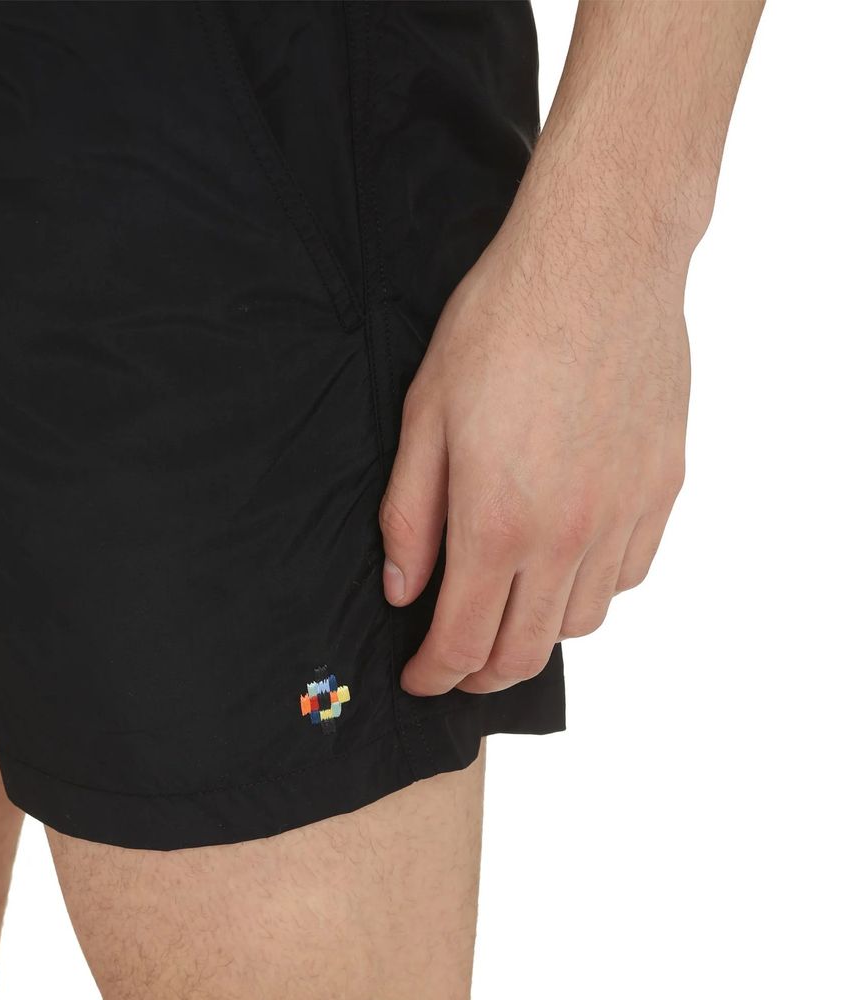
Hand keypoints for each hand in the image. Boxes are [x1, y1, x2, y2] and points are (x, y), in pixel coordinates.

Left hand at [380, 198, 690, 695]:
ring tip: (507, 612)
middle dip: (480, 675)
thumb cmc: (500, 326)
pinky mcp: (662, 489)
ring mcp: (623, 514)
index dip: (434, 675)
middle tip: (455, 666)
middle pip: (525, 650)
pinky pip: (629, 574)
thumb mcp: (425, 416)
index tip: (418, 679)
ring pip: (582, 622)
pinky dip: (591, 591)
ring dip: (536, 635)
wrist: (597, 260)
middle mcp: (567, 534)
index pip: (461, 640)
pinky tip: (567, 564)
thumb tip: (404, 591)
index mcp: (496, 520)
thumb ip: (410, 516)